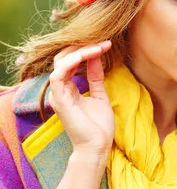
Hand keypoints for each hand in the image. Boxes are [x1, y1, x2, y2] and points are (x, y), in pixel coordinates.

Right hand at [48, 41, 114, 158]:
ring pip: (60, 63)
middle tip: (102, 41)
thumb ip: (95, 77)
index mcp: (68, 88)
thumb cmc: (99, 126)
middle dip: (82, 47)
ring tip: (98, 47)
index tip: (105, 44)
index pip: (70, 61)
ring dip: (80, 52)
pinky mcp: (60, 101)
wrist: (98, 146)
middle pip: (63, 58)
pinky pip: (58, 76)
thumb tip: (97, 57)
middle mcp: (60, 89)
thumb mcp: (100, 95)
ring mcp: (58, 94)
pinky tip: (85, 56)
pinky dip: (70, 63)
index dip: (86, 49)